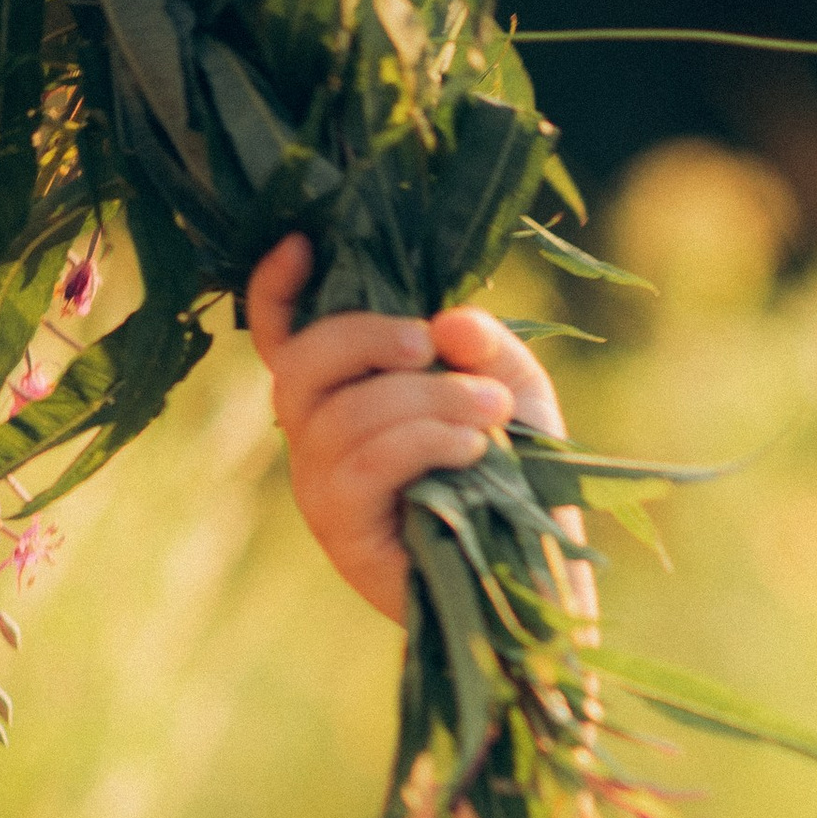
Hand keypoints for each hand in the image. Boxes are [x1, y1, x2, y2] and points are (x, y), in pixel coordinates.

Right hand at [245, 234, 567, 625]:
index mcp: (343, 396)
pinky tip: (472, 448)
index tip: (301, 242)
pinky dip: (420, 443)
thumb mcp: (511, 389)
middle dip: (364, 338)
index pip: (280, 338)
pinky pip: (362, 467)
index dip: (273, 290)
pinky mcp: (343, 535)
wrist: (543, 574)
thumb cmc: (521, 477)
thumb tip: (446, 323)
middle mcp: (316, 441)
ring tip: (489, 410)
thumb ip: (483, 344)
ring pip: (342, 416)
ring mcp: (321, 491)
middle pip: (300, 365)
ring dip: (424, 400)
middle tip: (432, 346)